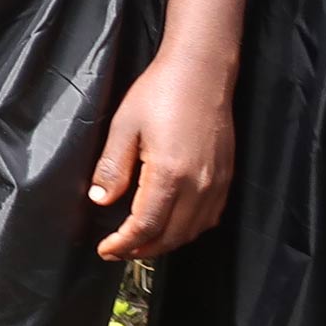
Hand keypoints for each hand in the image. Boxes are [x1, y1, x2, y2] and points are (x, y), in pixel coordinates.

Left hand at [91, 49, 235, 260]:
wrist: (201, 73)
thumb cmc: (159, 93)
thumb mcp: (124, 125)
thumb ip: (113, 167)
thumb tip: (100, 200)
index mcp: (170, 175)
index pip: (146, 225)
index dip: (124, 243)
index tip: (105, 250)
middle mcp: (199, 186)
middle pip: (170, 235)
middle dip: (142, 249)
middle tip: (117, 252)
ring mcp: (217, 184)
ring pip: (192, 231)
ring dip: (165, 243)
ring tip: (139, 243)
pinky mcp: (226, 178)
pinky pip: (209, 218)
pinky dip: (188, 230)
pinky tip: (172, 225)